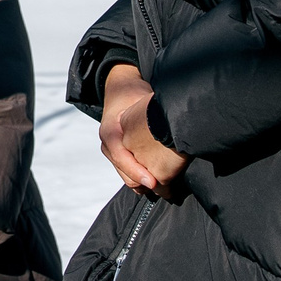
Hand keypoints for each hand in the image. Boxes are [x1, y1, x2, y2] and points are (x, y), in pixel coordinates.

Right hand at [100, 63, 189, 195]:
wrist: (120, 89)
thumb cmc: (132, 93)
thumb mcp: (140, 100)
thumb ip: (152, 114)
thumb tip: (173, 125)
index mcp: (110, 131)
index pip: (123, 158)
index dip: (138, 172)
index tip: (155, 182)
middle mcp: (107, 143)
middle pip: (125, 172)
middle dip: (144, 183)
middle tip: (167, 192)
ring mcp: (111, 150)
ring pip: (127, 176)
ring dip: (145, 184)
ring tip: (166, 191)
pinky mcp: (118, 154)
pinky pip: (129, 172)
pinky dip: (143, 178)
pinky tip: (159, 183)